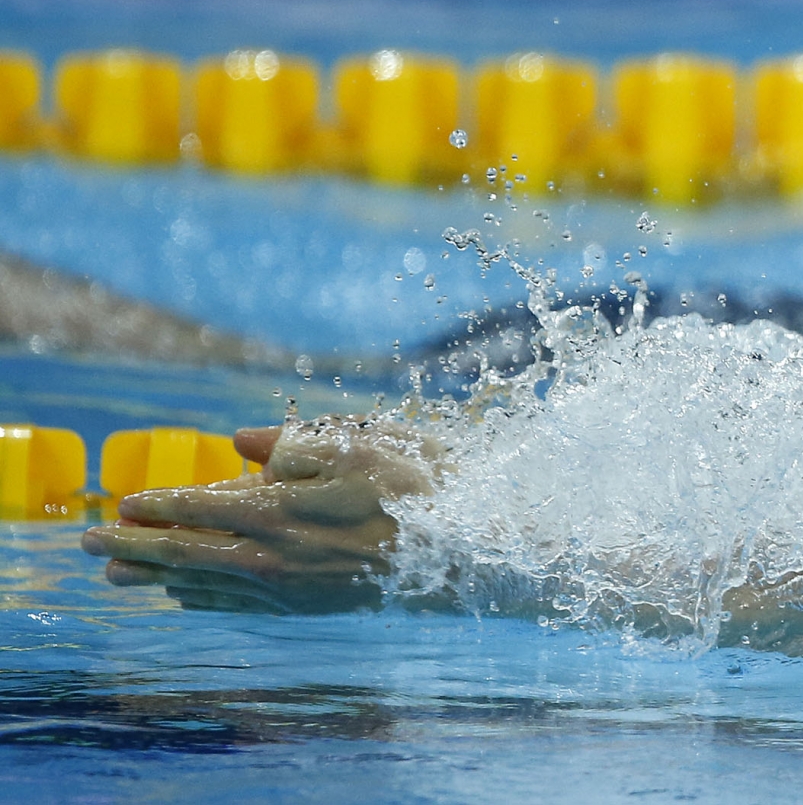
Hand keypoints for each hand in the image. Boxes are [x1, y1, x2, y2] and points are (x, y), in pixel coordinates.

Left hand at [81, 414, 439, 613]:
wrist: (467, 552)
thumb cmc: (420, 487)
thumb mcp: (363, 442)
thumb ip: (297, 443)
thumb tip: (243, 444)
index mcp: (283, 509)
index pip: (202, 507)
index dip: (159, 505)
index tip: (123, 503)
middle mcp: (276, 555)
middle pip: (187, 552)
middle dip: (135, 546)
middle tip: (91, 543)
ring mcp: (291, 587)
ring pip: (206, 583)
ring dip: (156, 576)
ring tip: (118, 574)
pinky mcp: (309, 605)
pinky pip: (238, 604)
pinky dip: (201, 598)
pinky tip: (185, 596)